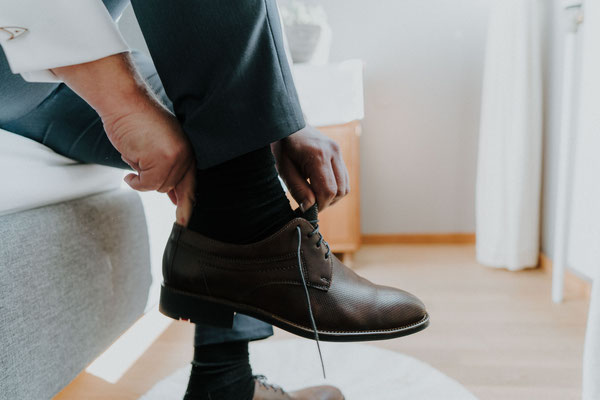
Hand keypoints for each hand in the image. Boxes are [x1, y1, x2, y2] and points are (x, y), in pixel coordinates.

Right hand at [52, 54, 195, 225]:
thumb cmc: (136, 121)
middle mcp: (186, 154)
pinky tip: (129, 169)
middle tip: (140, 158)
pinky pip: (147, 184)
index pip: (191, 182)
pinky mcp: (162, 161)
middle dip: (152, 178)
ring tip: (136, 152)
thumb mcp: (159, 146)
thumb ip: (169, 169)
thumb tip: (174, 198)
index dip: (187, 203)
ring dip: (142, 176)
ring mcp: (176, 158)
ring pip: (158, 186)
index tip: (185, 220)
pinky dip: (135, 181)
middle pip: (171, 186)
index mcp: (188, 150)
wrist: (124, 102)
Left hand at [271, 125, 349, 210]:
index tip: (308, 209)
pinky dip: (335, 187)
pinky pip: (344, 178)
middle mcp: (333, 152)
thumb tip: (310, 208)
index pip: (328, 190)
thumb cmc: (283, 146)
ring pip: (345, 186)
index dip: (320, 205)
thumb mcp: (284, 169)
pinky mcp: (339, 153)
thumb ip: (298, 189)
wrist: (289, 124)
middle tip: (311, 204)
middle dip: (327, 202)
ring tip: (315, 196)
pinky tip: (320, 186)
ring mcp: (338, 151)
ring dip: (333, 196)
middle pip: (340, 190)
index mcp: (318, 156)